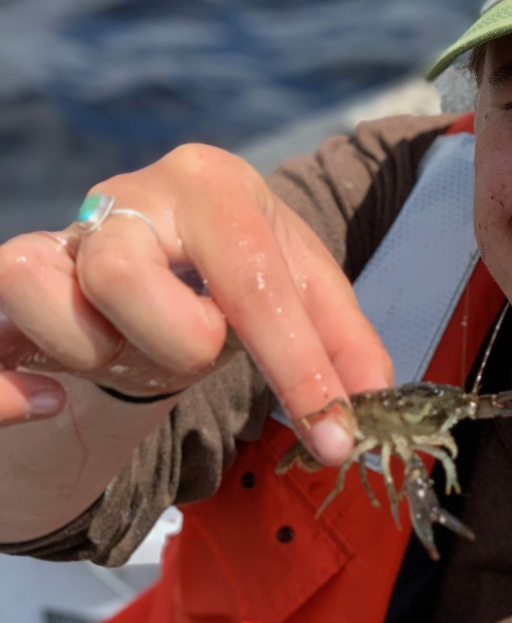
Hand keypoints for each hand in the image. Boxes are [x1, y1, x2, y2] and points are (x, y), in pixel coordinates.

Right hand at [0, 144, 391, 462]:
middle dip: (176, 345)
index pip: (251, 277)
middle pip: (125, 276)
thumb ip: (344, 347)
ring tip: (139, 355)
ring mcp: (57, 240)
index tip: (335, 438)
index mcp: (210, 185)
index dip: (298, 367)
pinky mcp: (6, 285)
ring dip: (105, 359)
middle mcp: (124, 198)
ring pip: (50, 300)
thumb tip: (365, 416)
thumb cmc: (234, 275)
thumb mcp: (302, 291)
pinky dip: (12, 396)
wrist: (158, 252)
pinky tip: (52, 403)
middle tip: (199, 350)